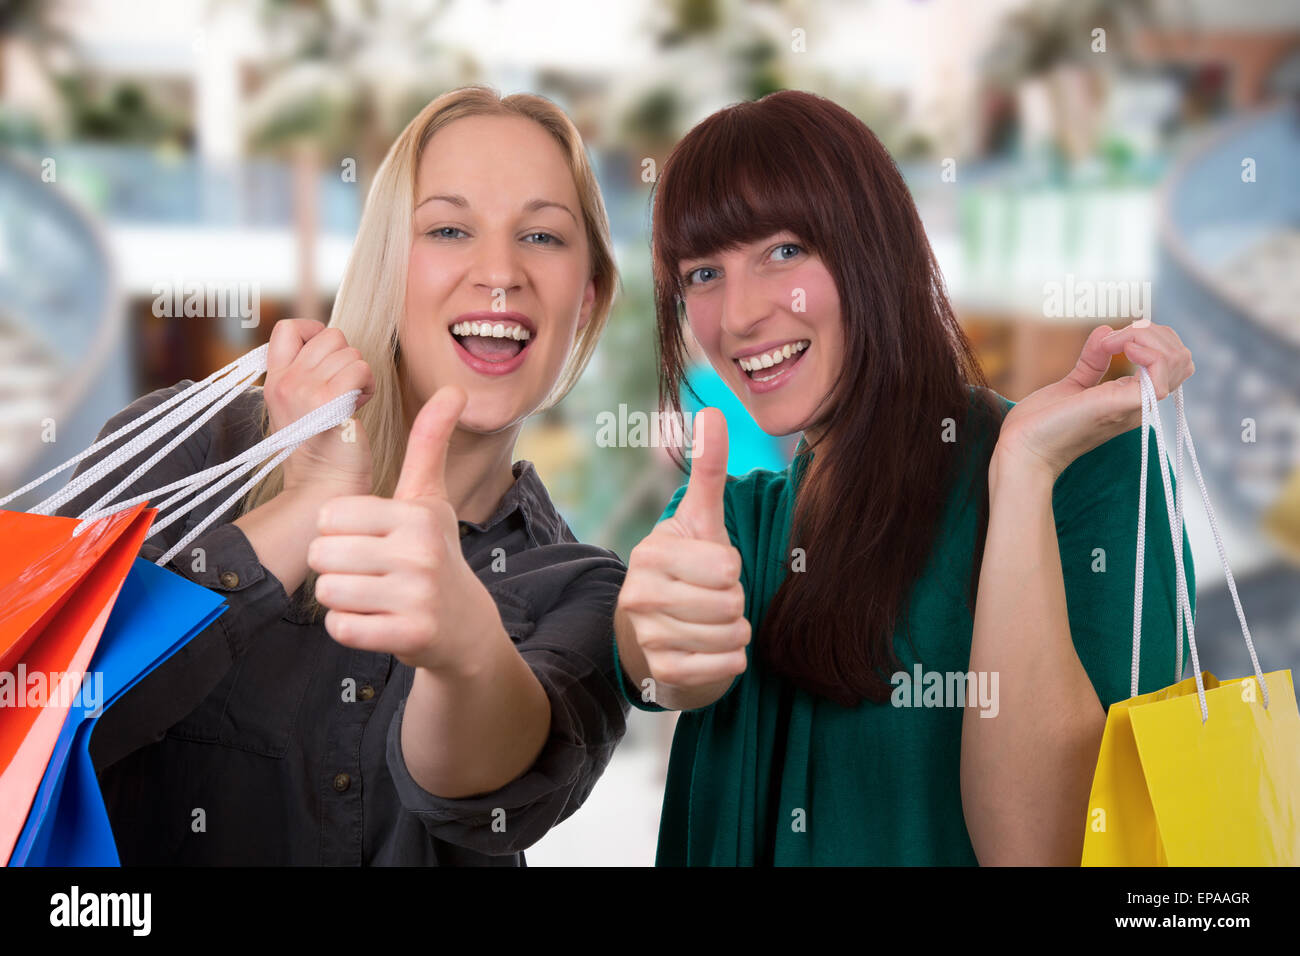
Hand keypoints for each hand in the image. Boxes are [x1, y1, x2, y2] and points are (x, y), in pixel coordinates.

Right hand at [265, 318, 374, 496]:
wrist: (324, 488)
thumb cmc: (322, 448)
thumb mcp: (300, 404)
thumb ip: (306, 373)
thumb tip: (331, 344)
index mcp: (274, 380)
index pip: (288, 327)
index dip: (315, 331)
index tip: (329, 359)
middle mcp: (284, 382)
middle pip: (330, 335)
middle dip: (347, 359)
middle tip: (343, 390)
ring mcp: (304, 392)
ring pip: (351, 352)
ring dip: (360, 375)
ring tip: (351, 402)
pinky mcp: (329, 404)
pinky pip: (360, 370)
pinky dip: (369, 386)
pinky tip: (360, 406)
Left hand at [308, 385, 503, 672]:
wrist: (465, 624)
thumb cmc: (436, 551)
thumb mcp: (431, 497)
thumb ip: (429, 443)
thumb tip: (453, 388)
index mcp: (417, 515)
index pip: (330, 514)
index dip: (338, 529)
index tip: (368, 538)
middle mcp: (420, 553)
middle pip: (322, 553)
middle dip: (334, 565)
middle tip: (367, 570)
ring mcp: (416, 597)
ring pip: (328, 591)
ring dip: (340, 597)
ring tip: (372, 593)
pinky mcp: (409, 636)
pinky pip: (341, 628)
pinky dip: (349, 626)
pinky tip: (376, 619)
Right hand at [617, 408, 749, 694]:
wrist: (651, 636)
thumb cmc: (685, 570)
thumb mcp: (698, 520)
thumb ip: (707, 468)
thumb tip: (715, 411)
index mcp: (652, 553)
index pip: (727, 565)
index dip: (731, 569)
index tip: (710, 569)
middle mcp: (640, 594)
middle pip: (730, 602)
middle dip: (735, 603)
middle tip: (712, 599)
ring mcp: (647, 636)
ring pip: (731, 634)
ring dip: (735, 631)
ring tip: (711, 623)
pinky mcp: (662, 672)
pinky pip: (725, 666)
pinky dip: (730, 660)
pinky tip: (711, 649)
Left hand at [994, 321, 1194, 481]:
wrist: (1022, 448)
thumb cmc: (1043, 424)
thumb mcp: (1073, 384)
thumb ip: (1093, 361)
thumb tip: (1107, 330)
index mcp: (1133, 399)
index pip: (1173, 362)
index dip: (1152, 338)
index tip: (1113, 337)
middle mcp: (1141, 403)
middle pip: (1181, 358)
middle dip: (1153, 333)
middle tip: (1116, 337)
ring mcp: (1135, 405)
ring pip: (1178, 361)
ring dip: (1147, 337)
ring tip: (1114, 341)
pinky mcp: (1123, 405)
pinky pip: (1159, 374)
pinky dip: (1144, 349)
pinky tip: (1118, 347)